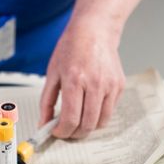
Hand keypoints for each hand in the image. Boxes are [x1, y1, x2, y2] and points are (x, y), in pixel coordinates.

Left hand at [38, 19, 125, 138]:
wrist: (95, 30)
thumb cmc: (72, 47)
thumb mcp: (52, 73)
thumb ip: (46, 101)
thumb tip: (43, 123)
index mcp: (74, 79)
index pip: (70, 118)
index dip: (62, 132)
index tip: (57, 132)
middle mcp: (94, 83)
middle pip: (87, 124)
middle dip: (74, 134)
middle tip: (67, 131)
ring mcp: (110, 85)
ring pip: (101, 122)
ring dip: (88, 127)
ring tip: (78, 120)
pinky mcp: (119, 86)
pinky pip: (110, 111)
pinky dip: (99, 115)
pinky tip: (90, 106)